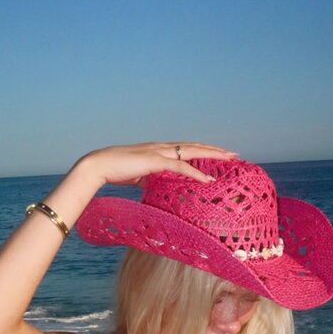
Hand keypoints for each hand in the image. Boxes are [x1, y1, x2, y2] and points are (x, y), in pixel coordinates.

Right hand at [77, 141, 238, 188]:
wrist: (98, 165)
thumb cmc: (115, 171)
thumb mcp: (137, 176)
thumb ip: (149, 179)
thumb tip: (157, 187)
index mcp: (158, 150)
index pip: (186, 149)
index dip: (203, 151)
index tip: (218, 155)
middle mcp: (161, 148)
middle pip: (194, 146)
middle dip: (215, 150)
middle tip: (234, 154)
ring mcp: (158, 152)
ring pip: (191, 151)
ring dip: (211, 155)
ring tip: (229, 159)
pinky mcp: (154, 161)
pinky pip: (180, 167)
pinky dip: (195, 173)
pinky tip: (208, 179)